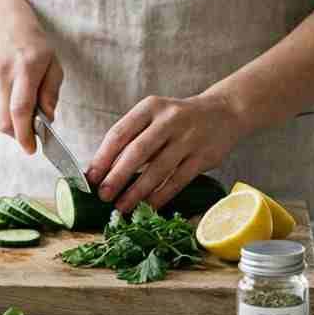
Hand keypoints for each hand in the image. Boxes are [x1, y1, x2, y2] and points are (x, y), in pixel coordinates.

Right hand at [0, 11, 63, 154]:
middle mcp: (1, 73)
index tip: (31, 149)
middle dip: (18, 135)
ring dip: (8, 125)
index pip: (21, 109)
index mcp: (25, 68)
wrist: (0, 23)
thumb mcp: (52, 64)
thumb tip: (48, 119)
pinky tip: (5, 99)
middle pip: (5, 120)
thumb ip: (51, 93)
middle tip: (29, 133)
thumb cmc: (32, 45)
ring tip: (19, 112)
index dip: (25, 134)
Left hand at [86, 93, 247, 212]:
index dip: (102, 157)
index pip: (120, 133)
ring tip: (122, 206)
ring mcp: (188, 138)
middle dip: (117, 177)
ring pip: (158, 169)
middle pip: (137, 152)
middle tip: (103, 196)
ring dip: (137, 192)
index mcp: (150, 107)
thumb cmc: (178, 119)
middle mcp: (169, 120)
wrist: (223, 112)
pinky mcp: (203, 157)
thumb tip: (101, 170)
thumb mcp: (154, 117)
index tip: (90, 178)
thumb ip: (132, 138)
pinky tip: (148, 206)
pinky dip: (161, 196)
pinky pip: (178, 181)